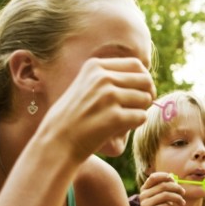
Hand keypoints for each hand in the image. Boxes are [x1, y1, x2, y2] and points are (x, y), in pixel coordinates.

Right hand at [39, 57, 155, 161]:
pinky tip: (121, 128)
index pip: (136, 64)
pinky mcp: (114, 116)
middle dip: (147, 94)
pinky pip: (142, 117)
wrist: (57, 141)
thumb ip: (111, 78)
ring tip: (125, 119)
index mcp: (96, 66)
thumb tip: (147, 78)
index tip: (141, 91)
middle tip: (139, 107)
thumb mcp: (87, 86)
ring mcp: (108, 96)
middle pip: (145, 80)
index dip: (144, 79)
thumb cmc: (75, 116)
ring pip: (146, 99)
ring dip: (141, 110)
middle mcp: (102, 77)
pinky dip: (136, 124)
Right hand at [139, 172, 186, 205]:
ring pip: (166, 195)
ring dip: (178, 199)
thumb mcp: (163, 199)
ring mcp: (145, 205)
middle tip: (183, 193)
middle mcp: (143, 196)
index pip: (153, 177)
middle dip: (176, 188)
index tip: (175, 180)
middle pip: (163, 186)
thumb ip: (165, 188)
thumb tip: (172, 176)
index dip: (165, 176)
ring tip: (182, 204)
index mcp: (145, 190)